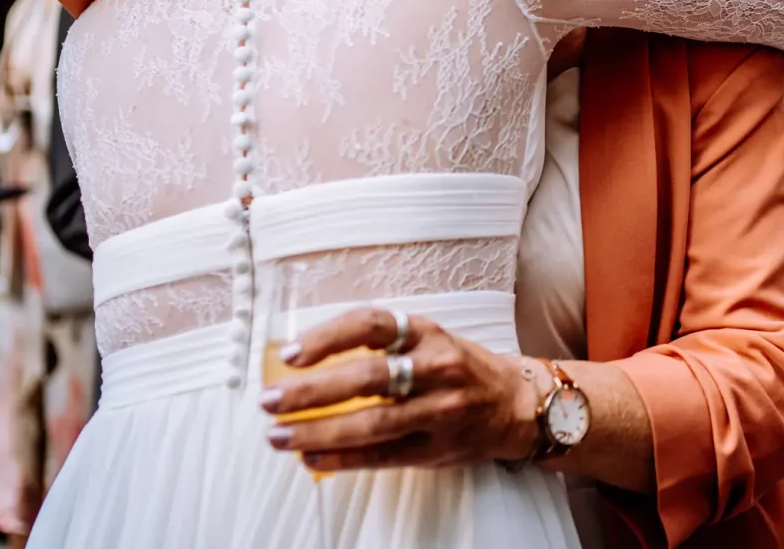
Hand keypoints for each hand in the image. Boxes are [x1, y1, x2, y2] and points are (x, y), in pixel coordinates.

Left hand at [259, 307, 537, 470]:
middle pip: (367, 377)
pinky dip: (342, 458)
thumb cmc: (458, 367)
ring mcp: (441, 410)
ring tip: (279, 435)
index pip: (372, 325)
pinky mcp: (438, 447)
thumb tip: (304, 360)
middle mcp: (437, 367)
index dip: (328, 337)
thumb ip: (380, 346)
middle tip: (269, 400)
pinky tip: (311, 457)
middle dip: (311, 391)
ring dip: (319, 430)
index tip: (290, 354)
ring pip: (372, 423)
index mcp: (427, 333)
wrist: (513, 403)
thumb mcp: (427, 341)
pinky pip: (383, 455)